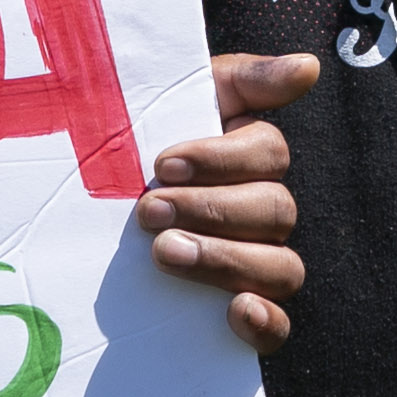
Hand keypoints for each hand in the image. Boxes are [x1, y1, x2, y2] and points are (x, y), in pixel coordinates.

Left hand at [144, 49, 315, 351]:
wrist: (88, 202)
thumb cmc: (139, 142)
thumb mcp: (182, 99)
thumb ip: (246, 79)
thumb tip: (308, 68)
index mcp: (252, 157)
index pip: (268, 154)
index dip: (220, 160)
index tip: (162, 164)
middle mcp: (264, 213)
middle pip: (275, 210)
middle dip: (210, 210)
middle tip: (148, 211)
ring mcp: (258, 267)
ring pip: (281, 268)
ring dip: (226, 260)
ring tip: (165, 253)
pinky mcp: (242, 318)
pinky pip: (279, 328)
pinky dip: (266, 322)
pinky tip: (236, 311)